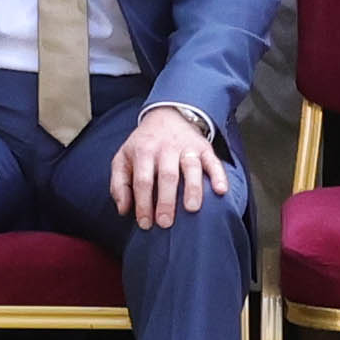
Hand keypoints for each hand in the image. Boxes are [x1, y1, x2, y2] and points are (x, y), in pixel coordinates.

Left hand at [110, 101, 227, 229]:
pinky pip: (213, 161)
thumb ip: (119, 184)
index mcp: (143, 151)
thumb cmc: (143, 145)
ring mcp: (187, 147)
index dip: (143, 203)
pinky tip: (221, 190)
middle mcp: (166, 148)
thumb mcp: (123, 159)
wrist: (166, 115)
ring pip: (191, 167)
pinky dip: (218, 175)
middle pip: (167, 175)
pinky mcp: (204, 148)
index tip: (146, 224)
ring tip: (192, 209)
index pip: (143, 180)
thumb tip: (123, 209)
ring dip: (192, 188)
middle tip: (165, 223)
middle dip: (166, 201)